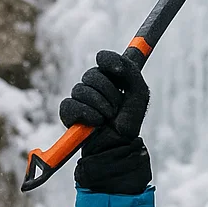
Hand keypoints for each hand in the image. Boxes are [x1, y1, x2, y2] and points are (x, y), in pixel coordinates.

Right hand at [60, 50, 151, 193]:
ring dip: (99, 107)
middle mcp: (95, 87)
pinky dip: (85, 114)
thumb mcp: (138, 94)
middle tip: (116, 109)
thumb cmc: (128, 123)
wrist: (118, 149)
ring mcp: (80, 99)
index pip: (105, 60)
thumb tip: (101, 57)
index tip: (116, 69)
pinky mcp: (69, 114)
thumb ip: (129, 71)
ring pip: (81, 89)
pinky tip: (94, 124)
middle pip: (93, 75)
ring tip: (106, 119)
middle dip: (109, 94)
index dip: (109, 61)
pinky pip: (70, 104)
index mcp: (113, 80)